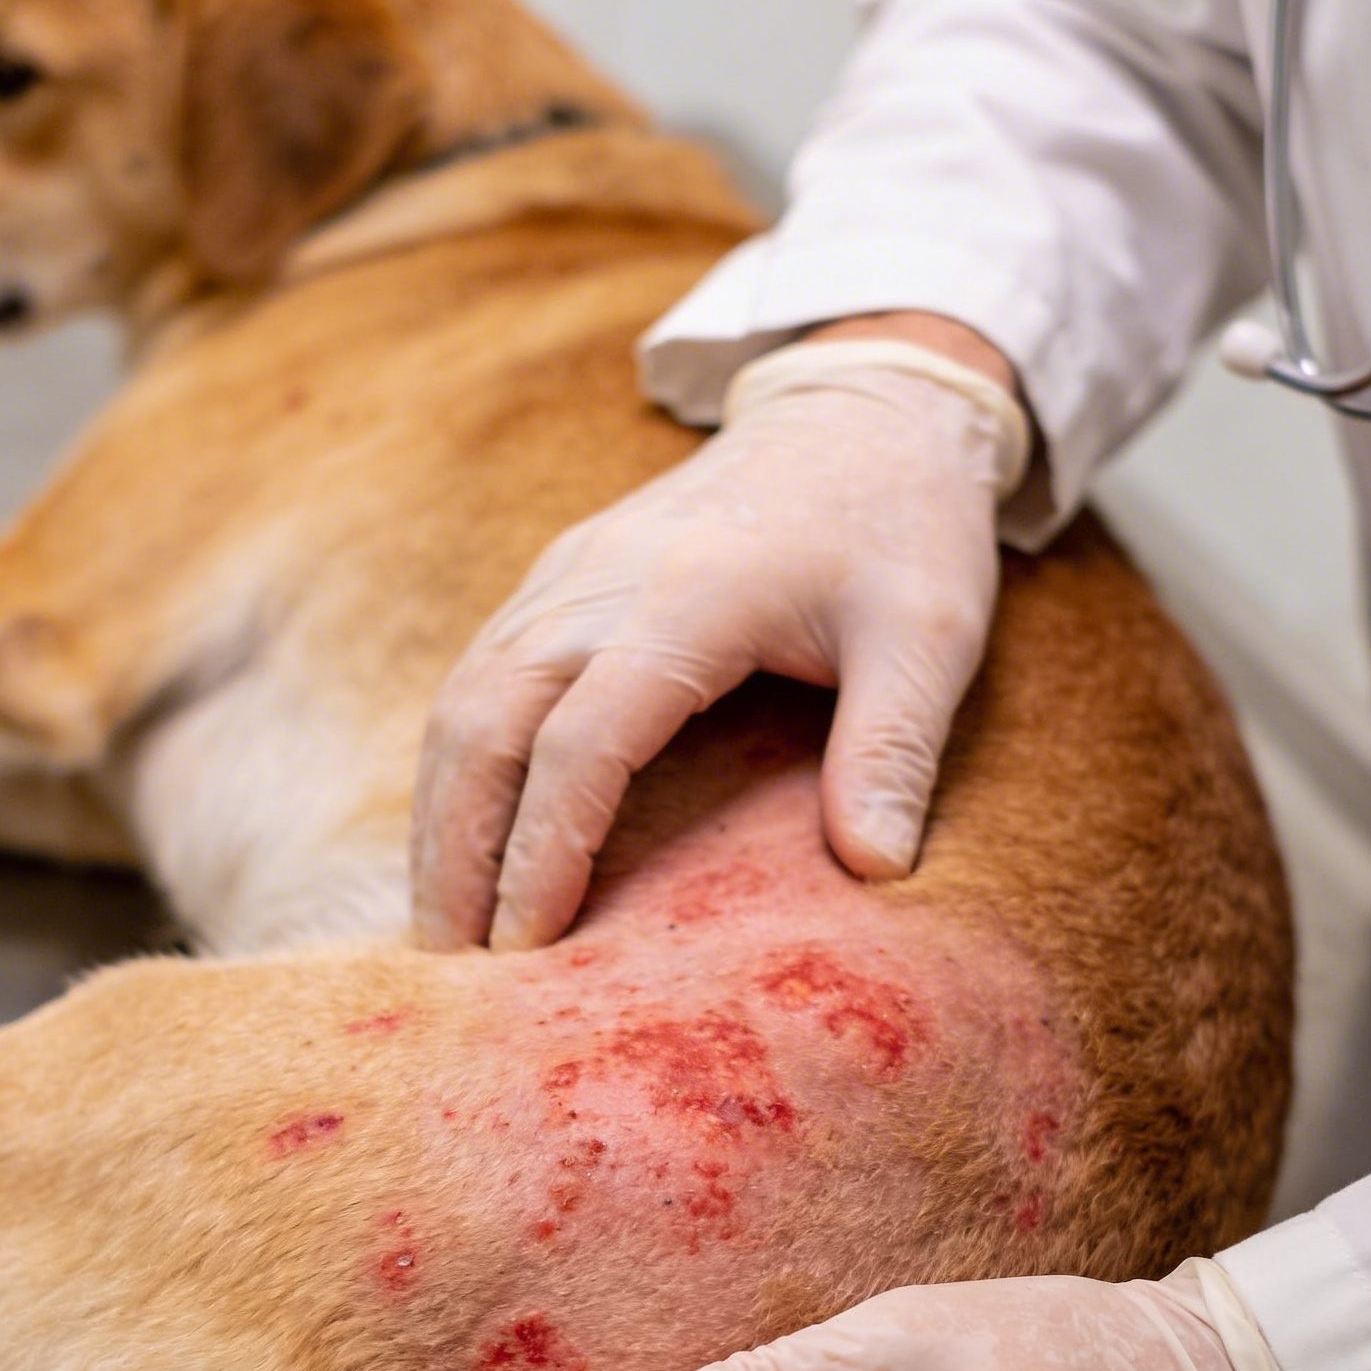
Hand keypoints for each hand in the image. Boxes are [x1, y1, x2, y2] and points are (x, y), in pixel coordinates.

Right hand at [411, 356, 1013, 950]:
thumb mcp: (930, 633)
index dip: (545, 847)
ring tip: (440, 922)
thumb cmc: (903, 525)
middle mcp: (600, 581)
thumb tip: (877, 870)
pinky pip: (477, 673)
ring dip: (440, 813)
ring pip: (461, 699)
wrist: (862, 406)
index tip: (529, 945)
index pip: (581, 740)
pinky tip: (460, 834)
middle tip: (452, 964)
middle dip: (456, 849)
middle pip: (483, 722)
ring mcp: (568, 572)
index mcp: (687, 599)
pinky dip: (456, 763)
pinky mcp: (560, 576)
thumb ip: (894, 748)